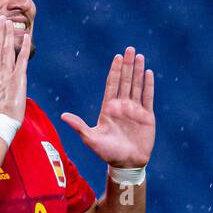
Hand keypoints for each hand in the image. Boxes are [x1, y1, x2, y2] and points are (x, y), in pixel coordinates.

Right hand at [0, 16, 30, 123]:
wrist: (2, 122)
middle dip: (1, 32)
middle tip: (3, 19)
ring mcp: (7, 74)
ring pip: (7, 50)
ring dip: (9, 34)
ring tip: (9, 22)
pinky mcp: (18, 77)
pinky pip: (22, 58)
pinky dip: (24, 46)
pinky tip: (27, 36)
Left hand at [61, 47, 154, 167]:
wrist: (126, 164)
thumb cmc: (107, 153)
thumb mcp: (91, 139)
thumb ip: (79, 126)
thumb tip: (63, 116)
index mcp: (108, 108)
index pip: (111, 85)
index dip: (114, 70)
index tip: (117, 57)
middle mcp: (122, 106)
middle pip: (125, 81)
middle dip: (127, 65)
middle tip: (130, 48)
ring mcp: (135, 110)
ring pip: (136, 85)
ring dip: (138, 71)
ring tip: (140, 56)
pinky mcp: (147, 116)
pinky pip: (148, 97)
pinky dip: (148, 85)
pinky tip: (149, 73)